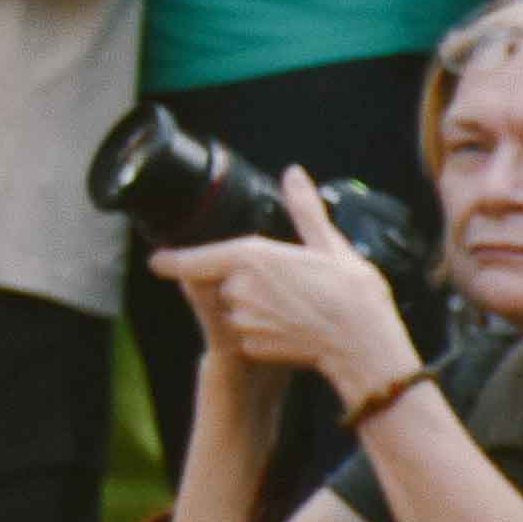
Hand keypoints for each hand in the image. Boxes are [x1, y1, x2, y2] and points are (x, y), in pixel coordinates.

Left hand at [149, 175, 415, 404]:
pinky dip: (265, 330)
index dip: (173, 260)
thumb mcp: (330, 245)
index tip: (156, 260)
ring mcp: (244, 319)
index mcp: (252, 257)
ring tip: (295, 305)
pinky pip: (248, 333)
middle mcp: (239, 288)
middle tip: (288, 285)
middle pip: (224, 281)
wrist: (365, 346)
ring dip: (254, 306)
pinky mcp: (252, 346)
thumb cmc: (353, 294)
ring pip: (236, 307)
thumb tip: (294, 175)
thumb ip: (304, 210)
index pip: (194, 259)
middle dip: (245, 282)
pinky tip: (294, 327)